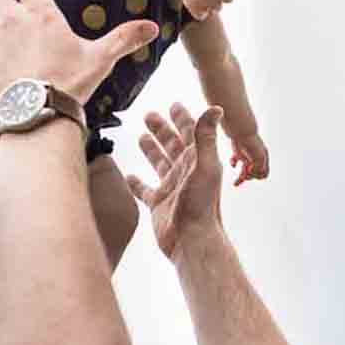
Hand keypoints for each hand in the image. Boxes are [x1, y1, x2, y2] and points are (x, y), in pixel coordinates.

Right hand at [126, 103, 225, 260]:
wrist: (192, 239)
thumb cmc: (201, 205)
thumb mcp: (204, 165)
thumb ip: (206, 136)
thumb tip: (216, 108)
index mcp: (197, 160)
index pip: (190, 133)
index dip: (183, 119)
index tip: (174, 105)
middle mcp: (185, 172)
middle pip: (171, 145)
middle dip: (162, 129)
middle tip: (149, 115)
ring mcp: (171, 188)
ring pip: (159, 163)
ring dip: (151, 149)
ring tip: (141, 136)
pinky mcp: (159, 203)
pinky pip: (145, 190)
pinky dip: (136, 183)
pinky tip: (128, 175)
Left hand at [229, 132, 268, 185]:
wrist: (240, 130)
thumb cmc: (251, 144)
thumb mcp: (259, 157)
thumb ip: (259, 167)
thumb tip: (253, 173)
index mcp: (263, 159)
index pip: (264, 173)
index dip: (258, 175)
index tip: (252, 171)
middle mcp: (255, 158)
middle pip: (254, 174)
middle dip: (248, 177)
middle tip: (243, 174)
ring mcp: (246, 156)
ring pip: (244, 171)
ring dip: (240, 178)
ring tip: (234, 184)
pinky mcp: (238, 152)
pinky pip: (235, 163)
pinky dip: (233, 164)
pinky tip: (233, 163)